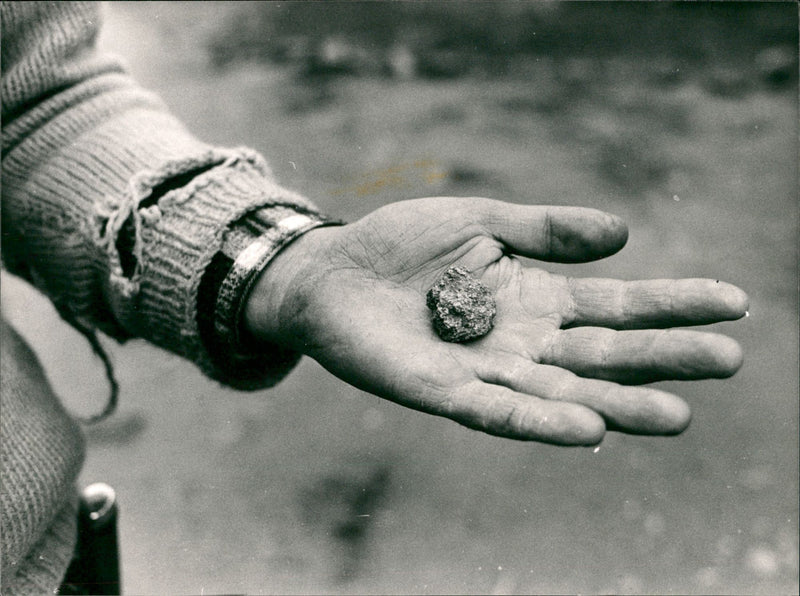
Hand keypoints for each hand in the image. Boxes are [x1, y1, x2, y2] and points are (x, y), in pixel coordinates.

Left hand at [244, 197, 747, 444]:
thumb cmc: (401, 245)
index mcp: (535, 299)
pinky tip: (586, 427)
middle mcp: (521, 341)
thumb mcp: (480, 220)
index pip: (615, 307)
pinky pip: (498, 410)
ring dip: (617, 405)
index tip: (733, 303)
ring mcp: (485, 370)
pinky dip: (541, 420)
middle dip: (663, 359)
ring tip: (676, 414)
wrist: (330, 273)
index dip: (673, 304)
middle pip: (601, 355)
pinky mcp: (442, 392)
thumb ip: (544, 230)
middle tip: (729, 360)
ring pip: (561, 393)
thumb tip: (624, 234)